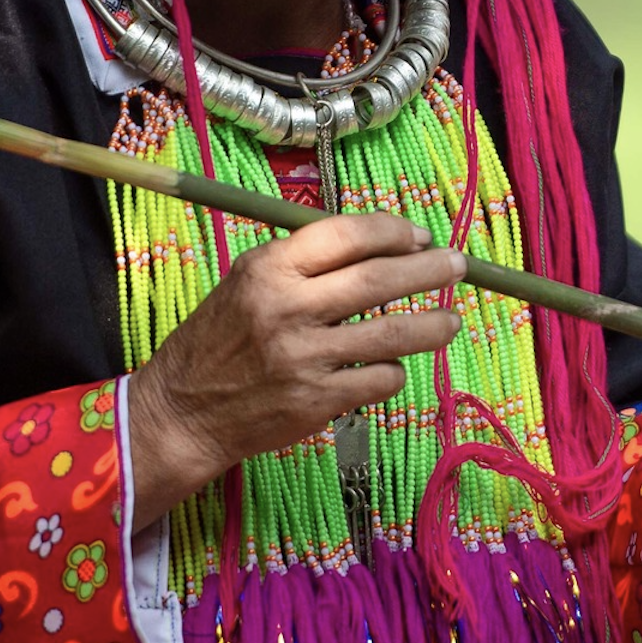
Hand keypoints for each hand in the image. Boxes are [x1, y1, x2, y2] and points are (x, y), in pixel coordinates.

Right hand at [124, 213, 464, 528]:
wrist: (184, 412)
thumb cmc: (218, 340)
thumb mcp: (246, 281)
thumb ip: (301, 263)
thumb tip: (376, 246)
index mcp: (268, 268)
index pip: (345, 235)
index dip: (391, 231)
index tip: (418, 234)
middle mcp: (286, 309)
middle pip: (377, 280)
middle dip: (428, 269)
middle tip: (457, 264)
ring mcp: (304, 358)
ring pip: (390, 333)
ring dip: (431, 324)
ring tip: (452, 319)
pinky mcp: (317, 401)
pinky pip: (378, 379)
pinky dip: (393, 370)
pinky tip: (392, 367)